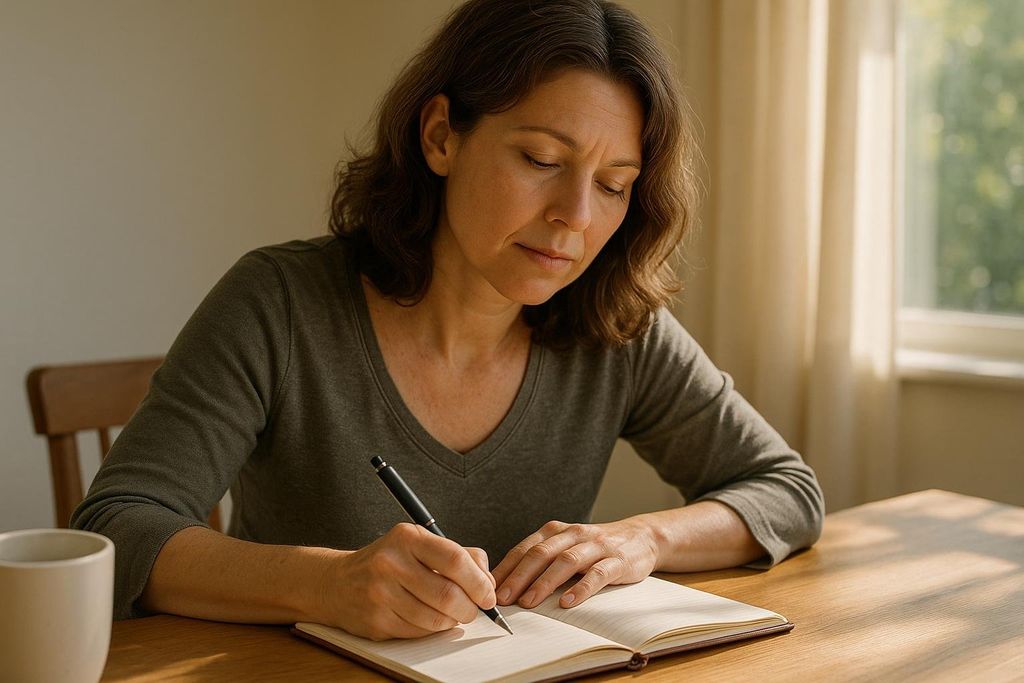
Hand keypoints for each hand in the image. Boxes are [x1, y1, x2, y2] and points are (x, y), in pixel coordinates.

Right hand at [322, 523, 496, 639]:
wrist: (337, 583)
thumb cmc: (387, 562)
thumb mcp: (420, 544)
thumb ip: (459, 555)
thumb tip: (487, 581)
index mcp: (407, 538)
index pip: (455, 560)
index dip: (479, 581)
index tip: (488, 594)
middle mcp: (391, 563)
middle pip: (448, 594)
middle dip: (470, 608)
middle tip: (474, 609)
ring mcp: (380, 593)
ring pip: (435, 618)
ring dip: (452, 620)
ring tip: (452, 613)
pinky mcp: (376, 620)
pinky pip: (418, 632)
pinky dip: (432, 629)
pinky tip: (429, 619)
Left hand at [491, 518, 658, 609]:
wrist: (641, 537)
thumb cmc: (595, 548)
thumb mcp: (566, 546)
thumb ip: (542, 560)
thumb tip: (507, 585)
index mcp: (556, 530)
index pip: (525, 548)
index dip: (506, 568)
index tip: (487, 588)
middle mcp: (573, 534)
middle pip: (541, 553)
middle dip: (519, 576)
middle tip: (502, 598)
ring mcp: (596, 546)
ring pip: (566, 562)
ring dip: (544, 583)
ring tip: (528, 602)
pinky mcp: (617, 561)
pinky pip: (597, 574)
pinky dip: (581, 588)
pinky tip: (568, 602)